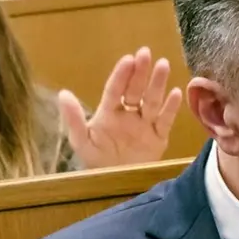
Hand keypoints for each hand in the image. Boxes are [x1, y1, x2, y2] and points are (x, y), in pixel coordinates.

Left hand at [58, 46, 182, 169]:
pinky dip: (171, 107)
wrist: (115, 184)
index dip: (122, 75)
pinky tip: (175, 93)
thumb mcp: (81, 141)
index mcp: (109, 112)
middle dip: (141, 72)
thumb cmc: (96, 161)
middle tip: (146, 53)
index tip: (128, 59)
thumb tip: (63, 94)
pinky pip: (165, 119)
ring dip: (157, 83)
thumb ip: (74, 119)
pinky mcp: (158, 136)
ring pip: (152, 100)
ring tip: (163, 65)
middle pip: (136, 89)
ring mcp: (144, 124)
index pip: (115, 89)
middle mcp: (128, 113)